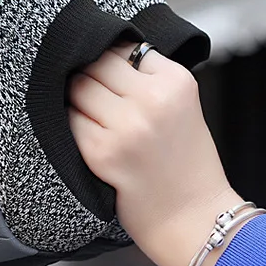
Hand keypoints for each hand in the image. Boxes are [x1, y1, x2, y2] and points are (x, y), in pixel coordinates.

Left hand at [68, 42, 251, 265]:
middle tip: (100, 99)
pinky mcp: (102, 152)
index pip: (125, 47)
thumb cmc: (187, 164)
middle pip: (97, 63)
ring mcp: (126, 126)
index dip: (113, 61)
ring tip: (98, 120)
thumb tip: (102, 53)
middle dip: (92, 77)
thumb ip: (150, 78)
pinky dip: (74, 127)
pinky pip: (70, 120)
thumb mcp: (183, 106)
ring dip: (79, 101)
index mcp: (176, 81)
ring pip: (79, 88)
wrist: (195, 218)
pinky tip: (93, 140)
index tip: (111, 76)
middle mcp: (153, 98)